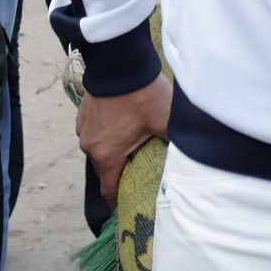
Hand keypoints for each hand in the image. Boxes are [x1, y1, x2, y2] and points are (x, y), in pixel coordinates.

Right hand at [78, 74, 172, 204]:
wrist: (119, 64)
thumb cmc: (141, 96)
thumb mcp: (165, 121)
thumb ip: (174, 142)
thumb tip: (188, 157)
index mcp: (106, 157)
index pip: (109, 189)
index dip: (118, 200)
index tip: (125, 206)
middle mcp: (90, 148)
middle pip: (105, 168)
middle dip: (119, 170)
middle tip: (137, 167)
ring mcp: (83, 130)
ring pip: (99, 148)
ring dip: (112, 148)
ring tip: (131, 140)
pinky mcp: (82, 115)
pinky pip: (94, 131)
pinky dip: (106, 132)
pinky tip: (120, 121)